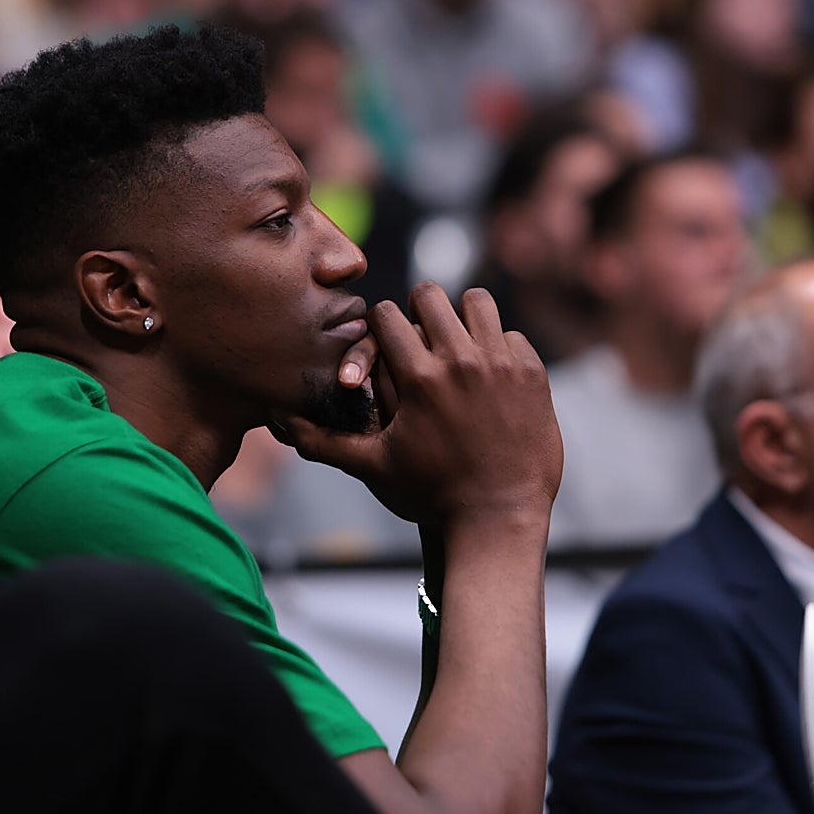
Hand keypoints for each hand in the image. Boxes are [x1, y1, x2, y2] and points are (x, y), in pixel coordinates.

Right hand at [280, 282, 562, 525]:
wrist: (498, 518)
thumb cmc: (430, 496)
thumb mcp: (373, 467)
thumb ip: (323, 441)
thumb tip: (280, 423)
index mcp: (419, 377)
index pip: (387, 314)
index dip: (380, 322)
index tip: (386, 336)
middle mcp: (461, 361)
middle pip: (431, 295)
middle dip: (418, 309)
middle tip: (419, 333)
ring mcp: (501, 365)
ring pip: (478, 301)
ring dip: (463, 317)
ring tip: (456, 342)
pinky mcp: (533, 374)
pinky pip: (513, 335)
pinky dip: (500, 347)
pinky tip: (490, 372)